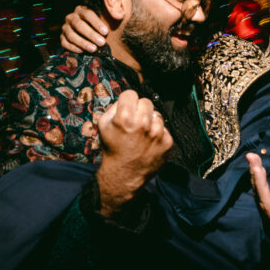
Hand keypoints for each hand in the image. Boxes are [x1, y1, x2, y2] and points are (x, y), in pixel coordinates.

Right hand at [61, 5, 108, 52]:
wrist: (84, 33)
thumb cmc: (97, 26)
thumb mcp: (102, 19)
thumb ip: (108, 18)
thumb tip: (120, 16)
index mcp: (81, 10)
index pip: (88, 14)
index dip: (96, 23)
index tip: (105, 32)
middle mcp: (71, 17)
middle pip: (79, 25)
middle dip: (91, 34)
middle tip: (102, 43)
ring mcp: (65, 28)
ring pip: (71, 35)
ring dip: (83, 43)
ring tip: (94, 49)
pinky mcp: (62, 38)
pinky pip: (64, 43)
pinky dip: (72, 48)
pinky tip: (82, 52)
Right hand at [95, 91, 172, 214]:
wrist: (124, 175)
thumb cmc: (112, 150)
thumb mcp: (103, 126)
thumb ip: (113, 108)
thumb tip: (124, 100)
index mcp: (125, 117)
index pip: (131, 94)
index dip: (127, 101)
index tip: (126, 108)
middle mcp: (143, 123)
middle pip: (146, 102)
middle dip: (139, 110)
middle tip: (134, 122)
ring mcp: (157, 133)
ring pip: (157, 115)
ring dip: (150, 122)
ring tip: (142, 135)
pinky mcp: (167, 142)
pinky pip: (164, 129)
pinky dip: (158, 134)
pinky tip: (149, 143)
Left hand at [246, 152, 269, 257]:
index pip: (268, 203)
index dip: (261, 184)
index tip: (256, 167)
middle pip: (259, 198)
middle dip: (254, 176)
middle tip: (251, 155)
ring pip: (259, 200)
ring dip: (256, 180)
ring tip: (254, 161)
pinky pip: (263, 203)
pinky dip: (260, 188)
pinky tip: (260, 179)